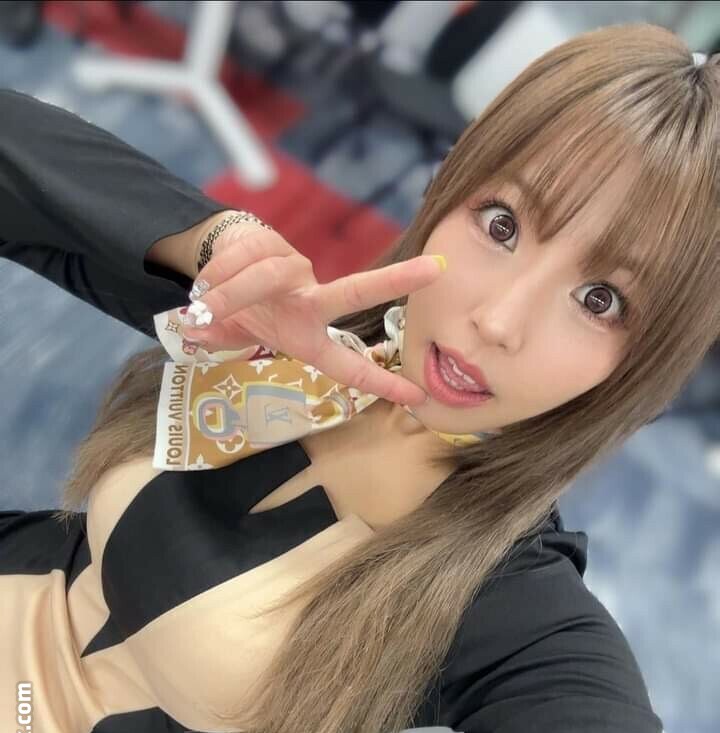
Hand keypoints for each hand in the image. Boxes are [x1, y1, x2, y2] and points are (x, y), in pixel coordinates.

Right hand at [182, 221, 445, 406]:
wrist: (216, 265)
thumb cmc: (239, 311)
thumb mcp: (234, 335)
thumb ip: (223, 336)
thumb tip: (196, 329)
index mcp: (307, 338)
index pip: (348, 365)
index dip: (379, 383)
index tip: (417, 399)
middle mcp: (311, 302)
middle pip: (353, 292)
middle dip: (392, 281)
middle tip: (434, 270)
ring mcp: (295, 270)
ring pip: (267, 275)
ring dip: (228, 293)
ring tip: (201, 306)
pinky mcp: (274, 243)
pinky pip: (245, 257)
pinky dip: (216, 274)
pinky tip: (203, 285)